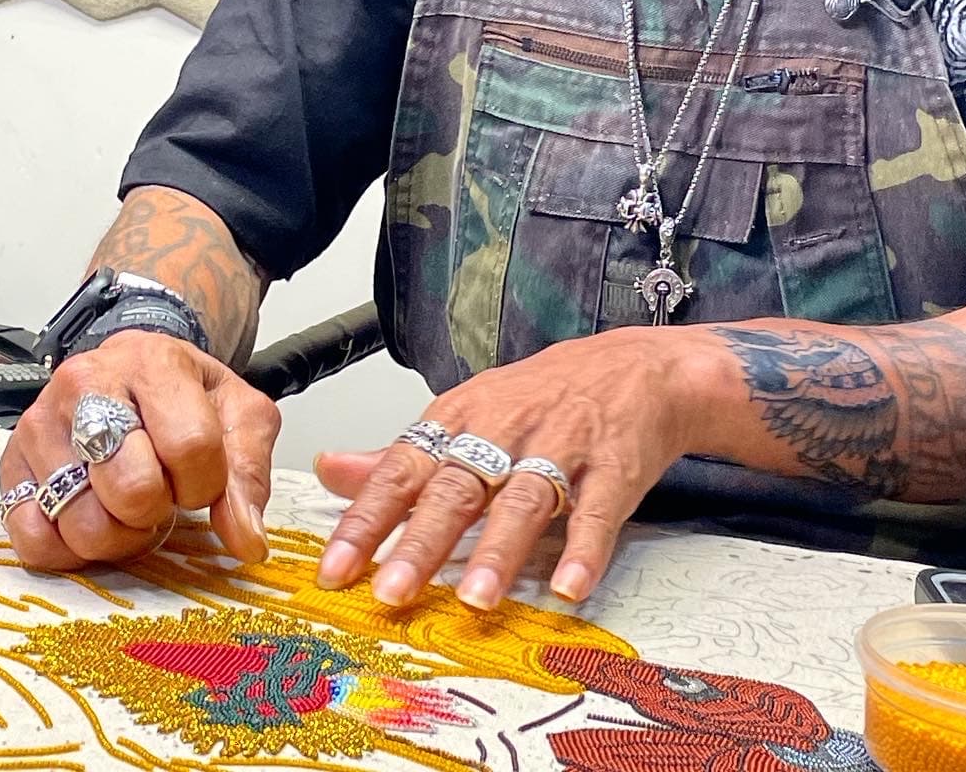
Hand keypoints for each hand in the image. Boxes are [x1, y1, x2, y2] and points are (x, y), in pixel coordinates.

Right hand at [0, 330, 279, 568]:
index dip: (205, 482)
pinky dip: (68, 551)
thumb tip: (246, 540)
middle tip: (160, 493)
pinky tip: (92, 520)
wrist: (133, 369)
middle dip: (158, 510)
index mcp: (152, 364)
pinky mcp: (10, 464)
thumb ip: (248, 473)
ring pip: (83, 523)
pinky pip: (33, 540)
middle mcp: (86, 385)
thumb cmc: (185, 396)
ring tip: (127, 505)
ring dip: (118, 535)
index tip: (200, 478)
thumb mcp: (239, 415)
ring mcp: (41, 425)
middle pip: (132, 489)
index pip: (190, 447)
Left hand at [312, 329, 697, 609]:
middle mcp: (506, 429)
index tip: (336, 566)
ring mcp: (563, 445)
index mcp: (462, 417)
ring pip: (524, 498)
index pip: (403, 469)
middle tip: (392, 591)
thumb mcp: (465, 413)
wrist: (635, 367)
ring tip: (474, 599)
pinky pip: (598, 509)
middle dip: (423, 541)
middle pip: (458, 486)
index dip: (368, 518)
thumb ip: (401, 456)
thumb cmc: (541, 397)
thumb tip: (330, 472)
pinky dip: (584, 548)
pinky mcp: (614, 465)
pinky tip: (569, 585)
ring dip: (499, 550)